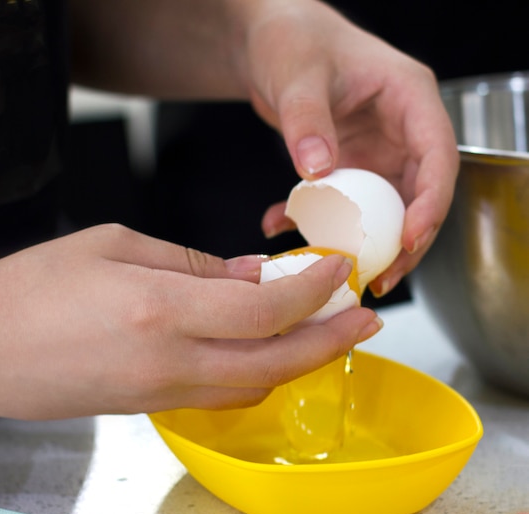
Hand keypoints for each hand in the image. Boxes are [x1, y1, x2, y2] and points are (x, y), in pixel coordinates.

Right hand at [0, 225, 380, 419]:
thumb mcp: (112, 247)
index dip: (315, 290)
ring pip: (254, 386)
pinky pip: (221, 396)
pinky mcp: (149, 408)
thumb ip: (189, 264)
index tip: (339, 268)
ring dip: (298, 360)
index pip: (266, 309)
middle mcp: (169, 363)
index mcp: (159, 310)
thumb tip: (247, 274)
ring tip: (323, 329)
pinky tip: (265, 350)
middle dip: (331, 340)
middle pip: (277, 361)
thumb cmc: (29, 288)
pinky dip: (257, 374)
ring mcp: (160, 394)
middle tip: (367, 317)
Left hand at [69, 0, 457, 296]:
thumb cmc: (293, 42)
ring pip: (386, 208)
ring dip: (369, 244)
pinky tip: (285, 228)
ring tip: (348, 274)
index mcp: (409, 99)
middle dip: (407, 241)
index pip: (438, 155)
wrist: (270, 43)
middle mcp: (401, 129)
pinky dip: (318, 223)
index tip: (410, 239)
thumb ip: (307, 120)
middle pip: (421, 193)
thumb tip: (316, 171)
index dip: (432, 203)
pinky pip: (344, 205)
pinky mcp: (350, 167)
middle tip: (383, 277)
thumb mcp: (298, 76)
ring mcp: (376, 151)